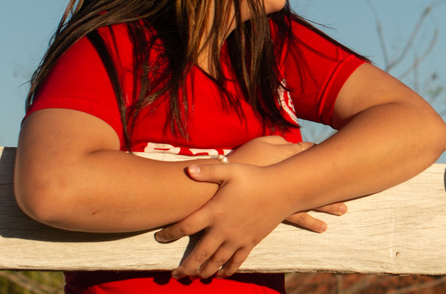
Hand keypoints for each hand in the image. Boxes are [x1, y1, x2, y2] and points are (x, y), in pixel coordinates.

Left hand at [154, 163, 296, 278]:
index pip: (184, 227)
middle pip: (198, 254)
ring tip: (194, 277)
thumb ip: (208, 171)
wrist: (283, 189)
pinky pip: (236, 262)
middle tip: (173, 274)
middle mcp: (223, 229)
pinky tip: (220, 274)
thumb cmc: (256, 177)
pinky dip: (227, 270)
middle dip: (185, 267)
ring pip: (216, 262)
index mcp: (214, 211)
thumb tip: (186, 170)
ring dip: (203, 272)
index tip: (159, 237)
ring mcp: (237, 238)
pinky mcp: (250, 242)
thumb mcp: (231, 170)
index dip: (169, 234)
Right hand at [229, 136, 347, 230]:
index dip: (320, 152)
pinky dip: (311, 222)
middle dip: (333, 181)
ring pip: (312, 200)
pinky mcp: (276, 213)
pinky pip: (298, 217)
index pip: (309, 152)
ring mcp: (284, 197)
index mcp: (285, 158)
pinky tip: (323, 228)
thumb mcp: (257, 144)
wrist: (216, 190)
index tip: (334, 151)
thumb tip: (292, 143)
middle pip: (316, 178)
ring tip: (343, 210)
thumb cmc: (236, 164)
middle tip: (352, 184)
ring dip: (328, 205)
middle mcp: (288, 178)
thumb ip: (276, 141)